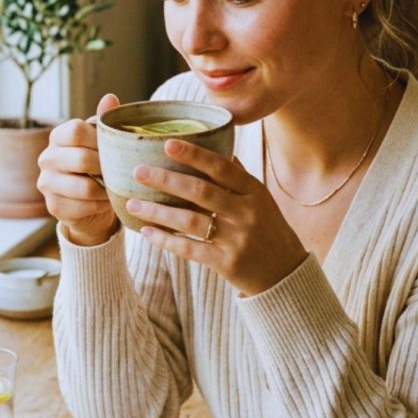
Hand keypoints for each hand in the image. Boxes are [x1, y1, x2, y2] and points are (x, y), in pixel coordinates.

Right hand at [37, 93, 120, 245]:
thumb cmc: (98, 163)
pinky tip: (105, 201)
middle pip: (82, 160)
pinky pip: (83, 207)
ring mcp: (46, 183)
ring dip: (106, 189)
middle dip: (106, 168)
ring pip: (84, 187)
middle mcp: (46, 158)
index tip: (114, 149)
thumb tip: (110, 97)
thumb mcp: (102, 141)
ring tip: (115, 187)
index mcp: (58, 136)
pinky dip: (100, 206)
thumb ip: (105, 120)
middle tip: (121, 172)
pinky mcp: (53, 206)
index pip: (76, 130)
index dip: (99, 141)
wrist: (89, 200)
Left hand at [124, 138, 307, 295]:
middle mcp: (246, 213)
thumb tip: (216, 147)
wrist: (285, 273)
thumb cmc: (268, 229)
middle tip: (138, 171)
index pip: (222, 167)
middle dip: (166, 180)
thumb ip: (238, 177)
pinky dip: (167, 240)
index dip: (195, 155)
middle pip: (201, 191)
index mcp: (254, 192)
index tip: (168, 143)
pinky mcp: (227, 263)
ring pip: (190, 221)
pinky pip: (190, 249)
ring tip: (132, 204)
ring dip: (158, 211)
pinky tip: (147, 232)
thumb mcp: (261, 199)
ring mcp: (237, 239)